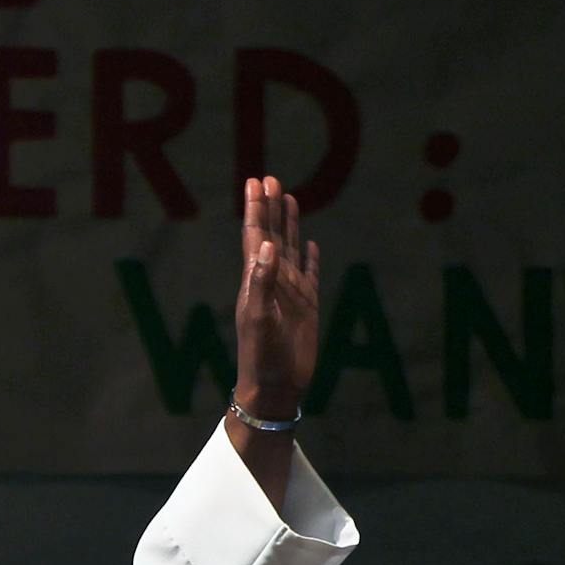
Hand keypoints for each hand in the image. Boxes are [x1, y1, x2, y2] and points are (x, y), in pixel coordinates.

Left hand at [234, 176, 319, 419]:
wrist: (274, 386)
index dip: (255, 209)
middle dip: (270, 207)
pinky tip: (309, 244)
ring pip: (290, 249)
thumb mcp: (259, 318)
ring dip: (288, 224)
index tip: (255, 182)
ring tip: (289, 198)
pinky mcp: (306, 306)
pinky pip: (309, 275)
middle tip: (271, 178)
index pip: (255, 236)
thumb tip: (267, 246)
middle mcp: (271, 281)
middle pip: (271, 235)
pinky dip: (309, 258)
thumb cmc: (261, 356)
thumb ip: (262, 282)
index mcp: (255, 281)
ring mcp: (289, 292)